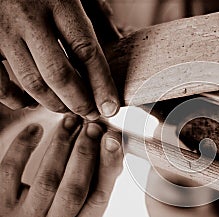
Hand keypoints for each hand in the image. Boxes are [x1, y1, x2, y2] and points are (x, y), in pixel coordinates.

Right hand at [0, 0, 119, 117]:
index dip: (101, 84)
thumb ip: (93, 12)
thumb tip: (117, 41)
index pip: (86, 51)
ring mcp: (3, 31)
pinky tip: (30, 103)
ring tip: (69, 109)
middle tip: (92, 113)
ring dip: (54, 103)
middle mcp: (29, 18)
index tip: (111, 106)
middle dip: (79, 101)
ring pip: (33, 82)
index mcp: (59, 2)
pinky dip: (15, 99)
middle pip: (60, 74)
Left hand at [0, 115, 122, 216]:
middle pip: (74, 189)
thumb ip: (97, 183)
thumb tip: (114, 144)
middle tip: (92, 126)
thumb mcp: (80, 212)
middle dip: (85, 152)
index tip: (112, 138)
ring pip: (47, 179)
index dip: (107, 165)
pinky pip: (11, 170)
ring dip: (61, 144)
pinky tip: (36, 129)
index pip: (99, 197)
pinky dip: (24, 145)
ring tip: (70, 122)